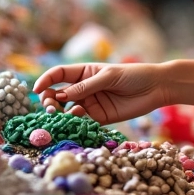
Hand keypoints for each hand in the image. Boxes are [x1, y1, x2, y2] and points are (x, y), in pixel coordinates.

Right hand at [33, 63, 168, 124]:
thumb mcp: (109, 76)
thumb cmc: (134, 75)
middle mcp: (84, 88)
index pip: (59, 74)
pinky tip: (77, 118)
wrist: (156, 88)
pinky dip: (74, 122)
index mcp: (85, 72)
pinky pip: (80, 122)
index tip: (37, 90)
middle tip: (49, 105)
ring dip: (59, 112)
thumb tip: (59, 95)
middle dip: (50, 100)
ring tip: (61, 113)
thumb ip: (85, 86)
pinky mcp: (98, 118)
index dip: (46, 80)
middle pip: (58, 94)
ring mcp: (90, 103)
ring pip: (67, 109)